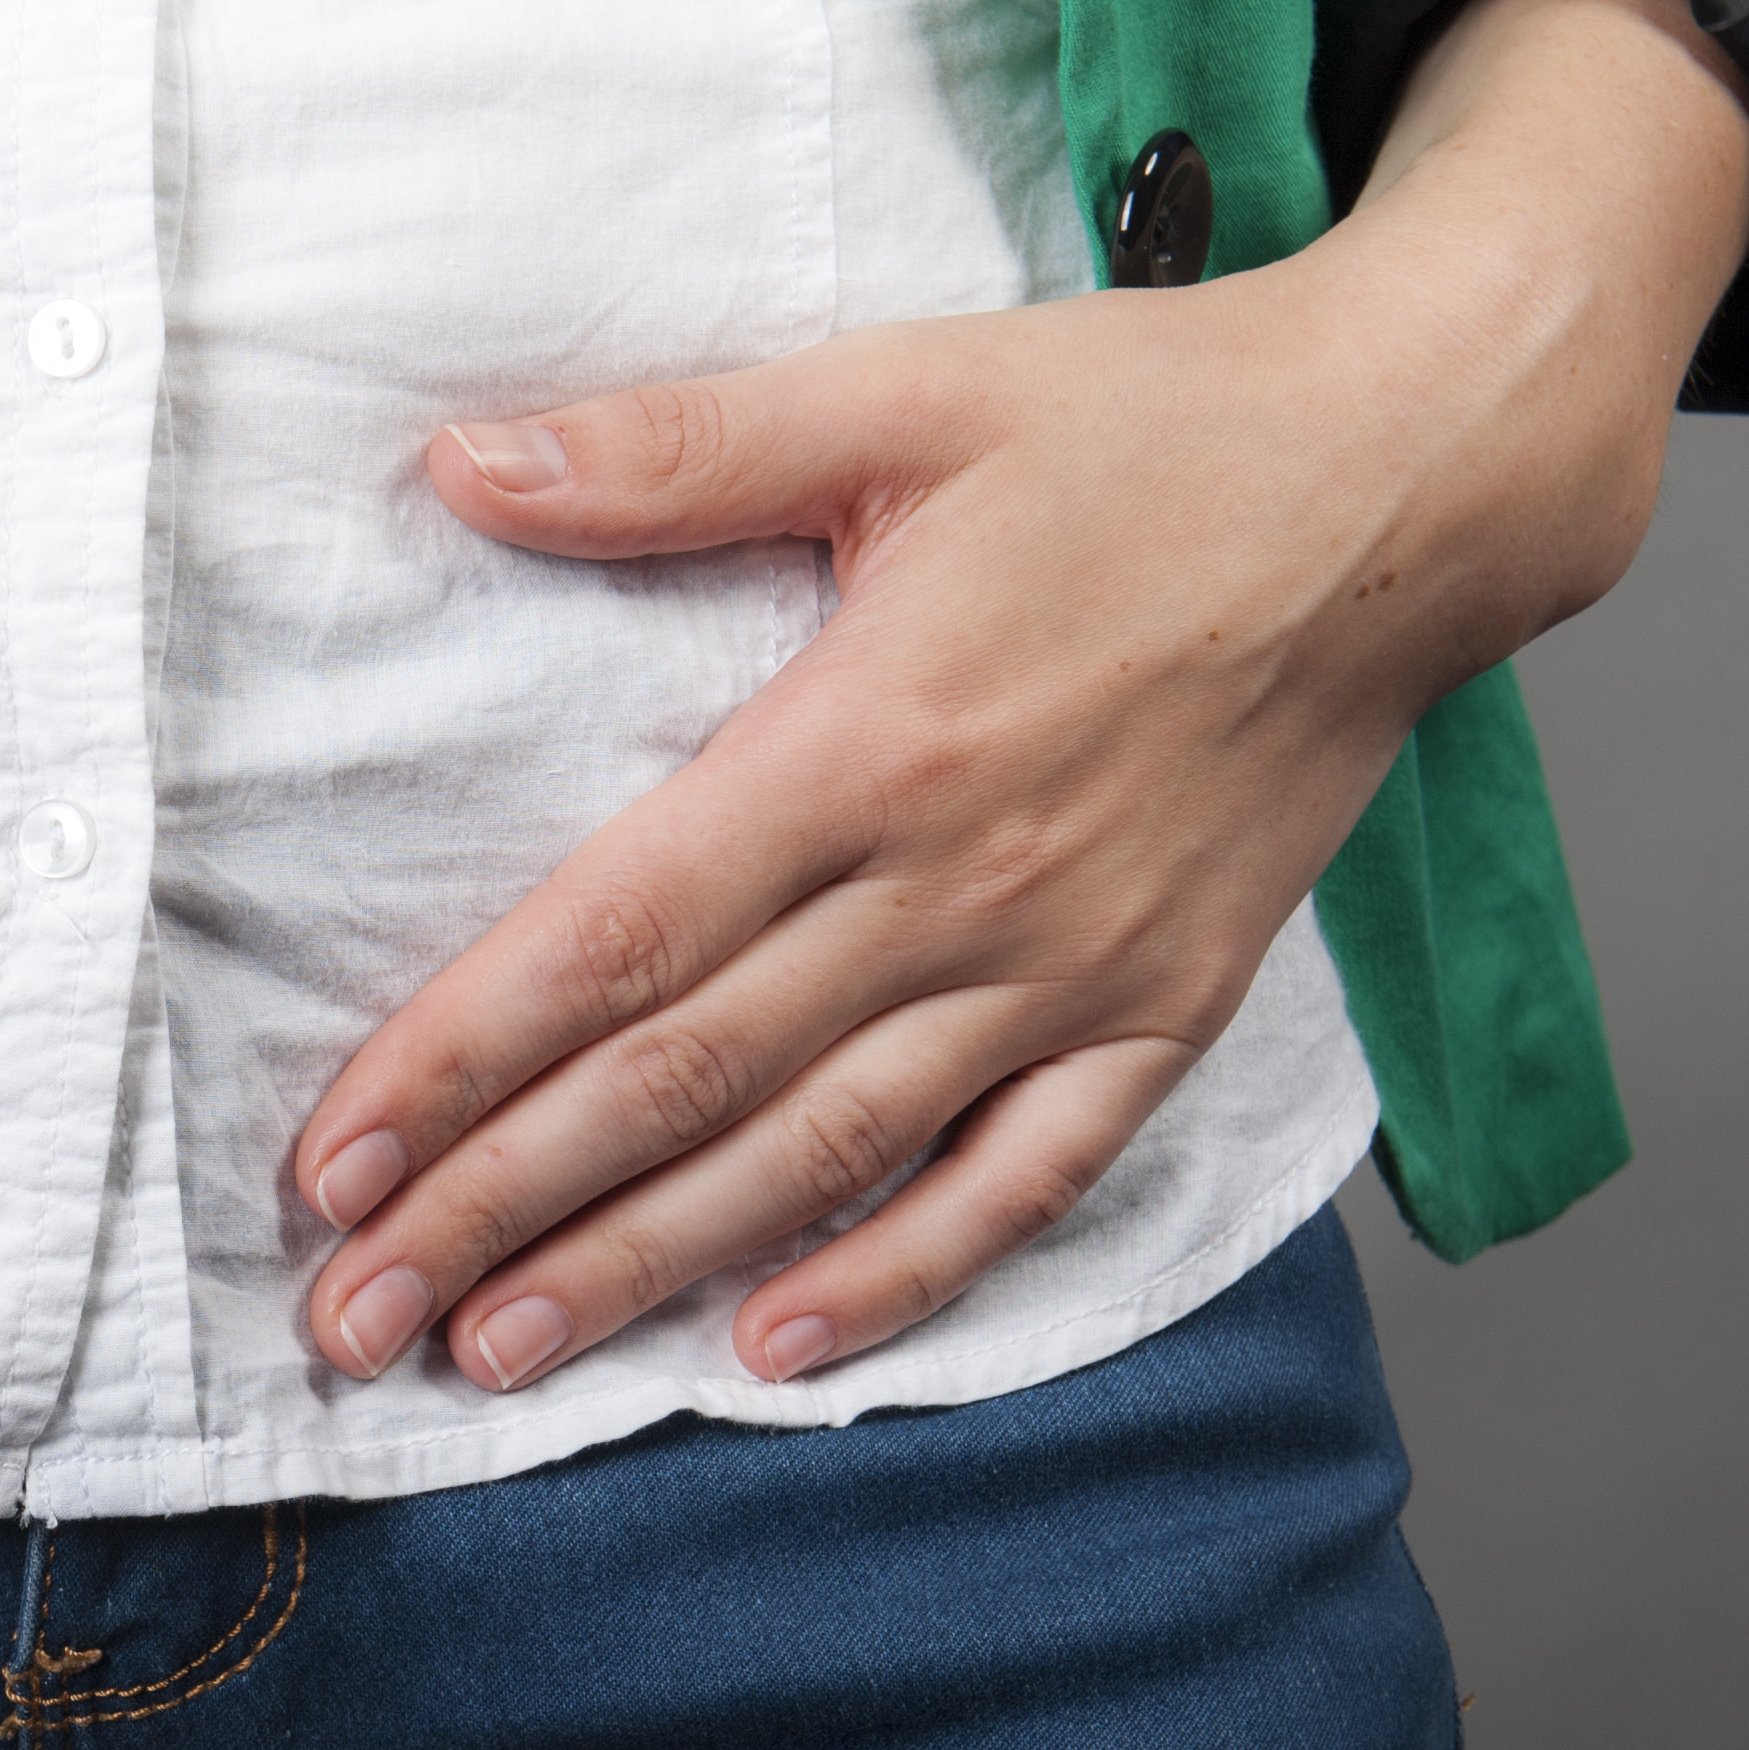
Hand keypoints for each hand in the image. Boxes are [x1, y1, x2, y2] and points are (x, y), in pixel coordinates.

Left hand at [295, 0, 1748, 1393]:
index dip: (460, 1063)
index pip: (614, 940)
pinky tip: (775, 1349)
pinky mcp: (1165, 1007)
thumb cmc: (1147, 424)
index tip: (333, 1163)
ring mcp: (1069, 966)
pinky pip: (1020, 1180)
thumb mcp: (897, 392)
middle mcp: (960, 882)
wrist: (1415, 477)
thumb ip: (671, 449)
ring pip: (818, 1157)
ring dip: (645, 1269)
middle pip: (682, 1084)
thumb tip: (459, 464)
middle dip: (500, 1212)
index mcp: (869, 736)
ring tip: (497, 1357)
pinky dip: (902, 1276)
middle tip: (350, 1318)